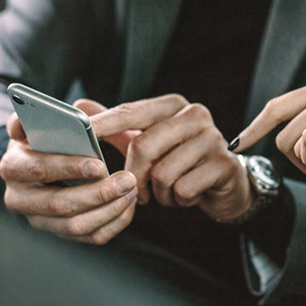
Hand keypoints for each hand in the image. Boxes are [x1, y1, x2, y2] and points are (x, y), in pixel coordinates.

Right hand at [0, 113, 137, 244]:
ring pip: (76, 226)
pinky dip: (114, 222)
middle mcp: (19, 200)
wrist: (34, 164)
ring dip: (109, 209)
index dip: (69, 168)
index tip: (99, 164)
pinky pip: (90, 237)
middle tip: (127, 180)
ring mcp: (39, 221)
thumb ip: (39, 112)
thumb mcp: (34, 122)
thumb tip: (67, 110)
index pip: (39, 169)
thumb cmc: (41, 139)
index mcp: (12, 167)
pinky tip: (128, 204)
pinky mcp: (60, 234)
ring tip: (132, 190)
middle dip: (97, 194)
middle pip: (59, 205)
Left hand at [89, 94, 253, 221]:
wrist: (226, 184)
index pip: (131, 112)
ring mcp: (213, 139)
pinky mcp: (224, 164)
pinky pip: (183, 189)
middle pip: (143, 146)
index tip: (82, 131)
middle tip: (135, 191)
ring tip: (168, 191)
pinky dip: (178, 200)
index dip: (105, 123)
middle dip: (134, 175)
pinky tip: (186, 196)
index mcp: (172, 105)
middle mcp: (195, 115)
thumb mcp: (148, 141)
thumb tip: (80, 107)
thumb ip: (116, 126)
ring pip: (163, 173)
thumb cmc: (180, 161)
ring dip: (159, 192)